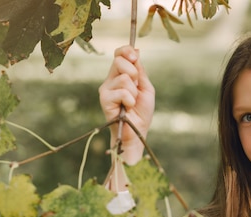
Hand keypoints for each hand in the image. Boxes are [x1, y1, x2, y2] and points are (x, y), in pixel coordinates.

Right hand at [99, 46, 154, 165]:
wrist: (137, 131)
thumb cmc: (142, 111)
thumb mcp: (145, 87)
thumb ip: (140, 70)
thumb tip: (136, 50)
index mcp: (120, 75)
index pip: (118, 55)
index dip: (126, 51)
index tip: (135, 57)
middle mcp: (110, 80)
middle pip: (119, 61)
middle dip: (134, 74)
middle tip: (136, 88)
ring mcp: (106, 89)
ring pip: (123, 79)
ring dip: (134, 92)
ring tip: (132, 103)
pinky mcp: (104, 99)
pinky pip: (122, 92)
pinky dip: (130, 101)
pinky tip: (127, 108)